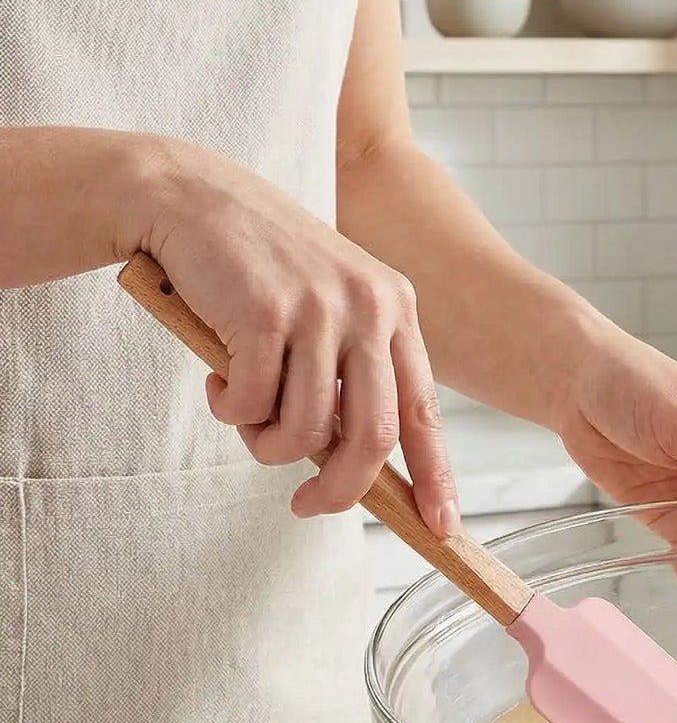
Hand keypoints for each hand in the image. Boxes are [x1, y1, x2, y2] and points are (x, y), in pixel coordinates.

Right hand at [140, 139, 456, 531]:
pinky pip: (252, 406)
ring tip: (241, 410)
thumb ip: (349, 375)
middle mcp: (371, 308)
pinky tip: (218, 376)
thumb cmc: (256, 268)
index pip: (425, 410)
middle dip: (339, 489)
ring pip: (306, 431)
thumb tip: (354, 463)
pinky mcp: (267, 313)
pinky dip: (229, 409)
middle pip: (373, 438)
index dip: (435, 475)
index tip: (443, 526)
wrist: (188, 196)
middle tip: (306, 506)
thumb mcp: (327, 310)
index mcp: (396, 309)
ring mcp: (322, 309)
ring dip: (265, 443)